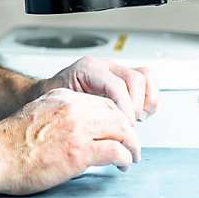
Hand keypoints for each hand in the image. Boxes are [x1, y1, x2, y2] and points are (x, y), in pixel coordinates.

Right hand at [0, 87, 140, 195]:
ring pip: (122, 130)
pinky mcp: (79, 152)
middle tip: (131, 144)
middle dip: (128, 130)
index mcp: (61, 98)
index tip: (119, 128)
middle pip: (115, 113)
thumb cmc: (8, 144)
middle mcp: (72, 109)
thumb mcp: (38, 117)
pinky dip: (125, 158)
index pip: (101, 101)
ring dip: (132, 145)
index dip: (116, 116)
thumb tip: (75, 131)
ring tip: (131, 155)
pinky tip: (123, 164)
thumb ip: (59, 117)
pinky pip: (116, 151)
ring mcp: (77, 129)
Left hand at [36, 56, 157, 120]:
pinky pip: (147, 82)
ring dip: (144, 102)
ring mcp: (116, 70)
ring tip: (134, 118)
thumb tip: (103, 130)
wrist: (50, 94)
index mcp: (88, 69)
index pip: (116, 86)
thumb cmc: (57, 102)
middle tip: (127, 125)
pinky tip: (139, 114)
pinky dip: (148, 99)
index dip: (124, 109)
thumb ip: (85, 115)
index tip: (124, 127)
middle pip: (134, 79)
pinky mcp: (125, 79)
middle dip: (135, 106)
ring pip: (144, 77)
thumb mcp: (66, 107)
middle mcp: (104, 66)